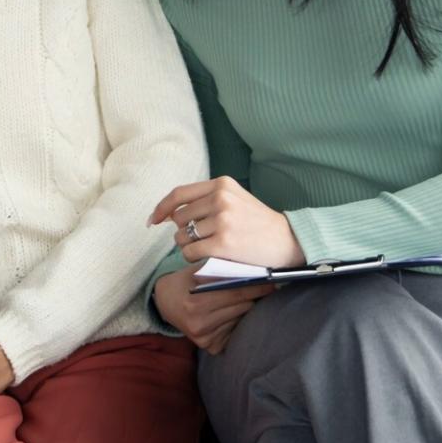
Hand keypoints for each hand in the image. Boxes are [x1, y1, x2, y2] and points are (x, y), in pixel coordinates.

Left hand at [148, 176, 305, 268]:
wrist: (287, 241)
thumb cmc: (257, 223)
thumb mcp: (235, 199)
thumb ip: (206, 200)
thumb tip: (168, 213)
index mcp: (221, 185)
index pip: (179, 194)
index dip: (162, 207)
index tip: (154, 219)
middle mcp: (220, 199)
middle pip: (179, 218)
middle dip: (181, 231)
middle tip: (196, 240)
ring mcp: (222, 220)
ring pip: (182, 237)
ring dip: (187, 246)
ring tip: (204, 248)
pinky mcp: (223, 242)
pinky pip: (190, 252)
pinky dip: (192, 258)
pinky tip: (204, 258)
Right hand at [153, 268, 272, 354]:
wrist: (165, 302)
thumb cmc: (185, 282)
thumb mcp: (197, 271)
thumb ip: (220, 270)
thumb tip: (253, 269)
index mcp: (196, 303)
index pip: (236, 294)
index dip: (256, 288)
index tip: (272, 282)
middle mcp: (200, 323)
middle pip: (241, 308)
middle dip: (253, 297)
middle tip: (264, 288)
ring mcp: (205, 337)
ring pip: (240, 320)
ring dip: (246, 310)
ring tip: (245, 300)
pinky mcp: (209, 347)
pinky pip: (234, 332)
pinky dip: (236, 322)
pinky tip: (230, 314)